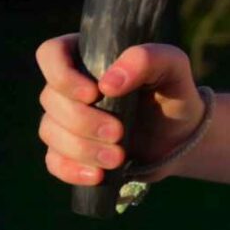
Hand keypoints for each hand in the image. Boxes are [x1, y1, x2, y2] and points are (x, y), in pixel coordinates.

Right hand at [36, 35, 203, 186]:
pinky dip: (72, 170)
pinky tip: (97, 176)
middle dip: (83, 120)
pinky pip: (53, 161)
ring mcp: (64, 119)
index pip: (51, 54)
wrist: (180, 135)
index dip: (62, 75)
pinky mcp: (67, 149)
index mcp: (88, 56)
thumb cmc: (173, 91)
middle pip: (50, 98)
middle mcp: (69, 86)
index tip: (93, 93)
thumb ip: (148, 59)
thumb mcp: (173, 67)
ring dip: (81, 147)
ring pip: (49, 131)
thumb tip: (108, 83)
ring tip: (118, 157)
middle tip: (119, 132)